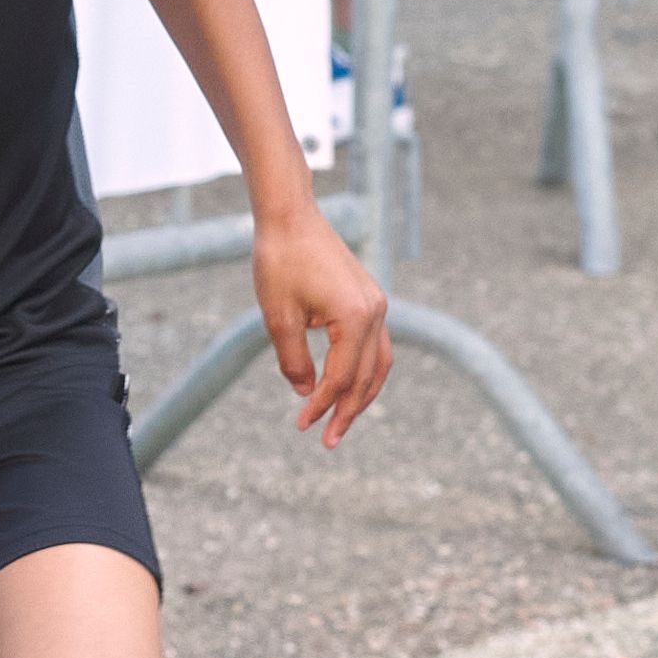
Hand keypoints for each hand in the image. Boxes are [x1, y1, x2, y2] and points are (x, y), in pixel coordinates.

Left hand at [249, 201, 391, 442]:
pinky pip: (374, 345)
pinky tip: (344, 385)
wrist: (289, 217)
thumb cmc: (279, 262)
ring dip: (361, 395)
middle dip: (348, 412)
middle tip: (328, 441)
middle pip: (368, 377)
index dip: (321, 406)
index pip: (341, 377)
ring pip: (379, 364)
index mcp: (355, 318)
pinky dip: (363, 370)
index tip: (301, 425)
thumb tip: (306, 394)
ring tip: (341, 420)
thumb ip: (294, 361)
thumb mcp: (278, 318)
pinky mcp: (369, 299)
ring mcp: (376, 304)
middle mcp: (375, 312)